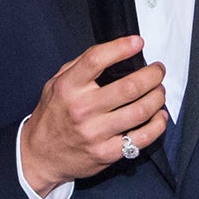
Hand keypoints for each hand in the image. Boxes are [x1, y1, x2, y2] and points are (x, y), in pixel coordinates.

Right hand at [18, 36, 169, 194]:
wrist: (40, 156)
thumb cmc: (51, 117)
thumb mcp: (55, 84)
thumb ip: (80, 67)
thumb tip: (114, 50)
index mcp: (68, 88)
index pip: (96, 60)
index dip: (121, 48)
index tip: (137, 43)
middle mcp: (81, 109)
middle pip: (129, 87)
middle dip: (152, 75)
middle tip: (158, 71)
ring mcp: (95, 133)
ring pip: (140, 111)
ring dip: (157, 97)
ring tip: (159, 91)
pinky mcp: (107, 152)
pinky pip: (142, 138)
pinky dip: (157, 124)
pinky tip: (159, 116)